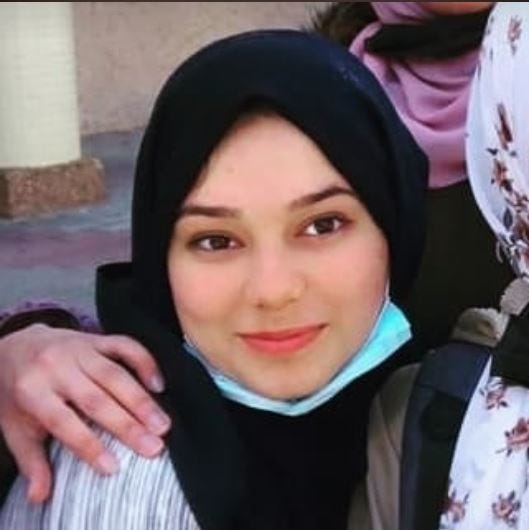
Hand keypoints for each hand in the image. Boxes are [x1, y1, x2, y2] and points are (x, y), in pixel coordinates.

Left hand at [0, 324, 170, 502]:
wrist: (15, 347)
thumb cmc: (18, 393)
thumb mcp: (15, 427)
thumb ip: (30, 460)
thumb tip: (40, 496)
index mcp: (31, 391)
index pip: (63, 422)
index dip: (88, 445)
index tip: (113, 467)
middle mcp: (56, 367)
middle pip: (96, 399)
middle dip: (128, 425)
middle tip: (154, 446)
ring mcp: (79, 349)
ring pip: (115, 375)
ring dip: (142, 401)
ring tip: (162, 424)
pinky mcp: (97, 339)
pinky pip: (125, 346)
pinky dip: (145, 362)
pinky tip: (158, 384)